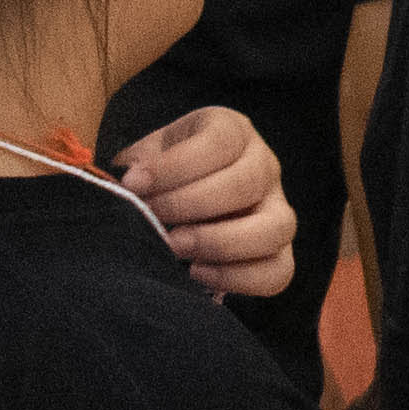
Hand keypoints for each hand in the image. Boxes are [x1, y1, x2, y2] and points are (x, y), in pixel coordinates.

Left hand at [117, 103, 298, 305]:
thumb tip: (129, 187)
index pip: (219, 142)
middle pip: (248, 182)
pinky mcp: (279, 252)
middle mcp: (265, 167)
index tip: (134, 183)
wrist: (182, 197)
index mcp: (235, 132)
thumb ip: (140, 167)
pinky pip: (278, 271)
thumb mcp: (151, 155)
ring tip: (175, 247)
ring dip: (220, 242)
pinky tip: (197, 272)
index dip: (175, 165)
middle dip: (192, 204)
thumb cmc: (165, 174)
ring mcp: (278, 210)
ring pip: (275, 227)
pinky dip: (238, 277)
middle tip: (154, 219)